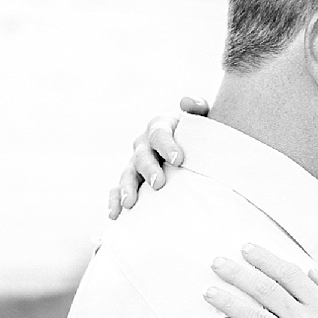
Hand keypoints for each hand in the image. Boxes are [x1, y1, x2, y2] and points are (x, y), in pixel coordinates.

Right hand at [106, 95, 208, 218]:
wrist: (195, 153)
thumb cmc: (201, 136)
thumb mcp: (203, 120)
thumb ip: (199, 108)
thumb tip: (187, 102)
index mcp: (160, 127)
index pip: (159, 133)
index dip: (167, 145)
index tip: (178, 160)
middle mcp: (144, 144)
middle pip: (141, 156)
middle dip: (149, 170)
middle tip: (159, 184)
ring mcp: (135, 164)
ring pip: (127, 174)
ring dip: (127, 188)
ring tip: (130, 203)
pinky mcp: (131, 182)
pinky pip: (118, 190)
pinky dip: (114, 201)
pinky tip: (115, 215)